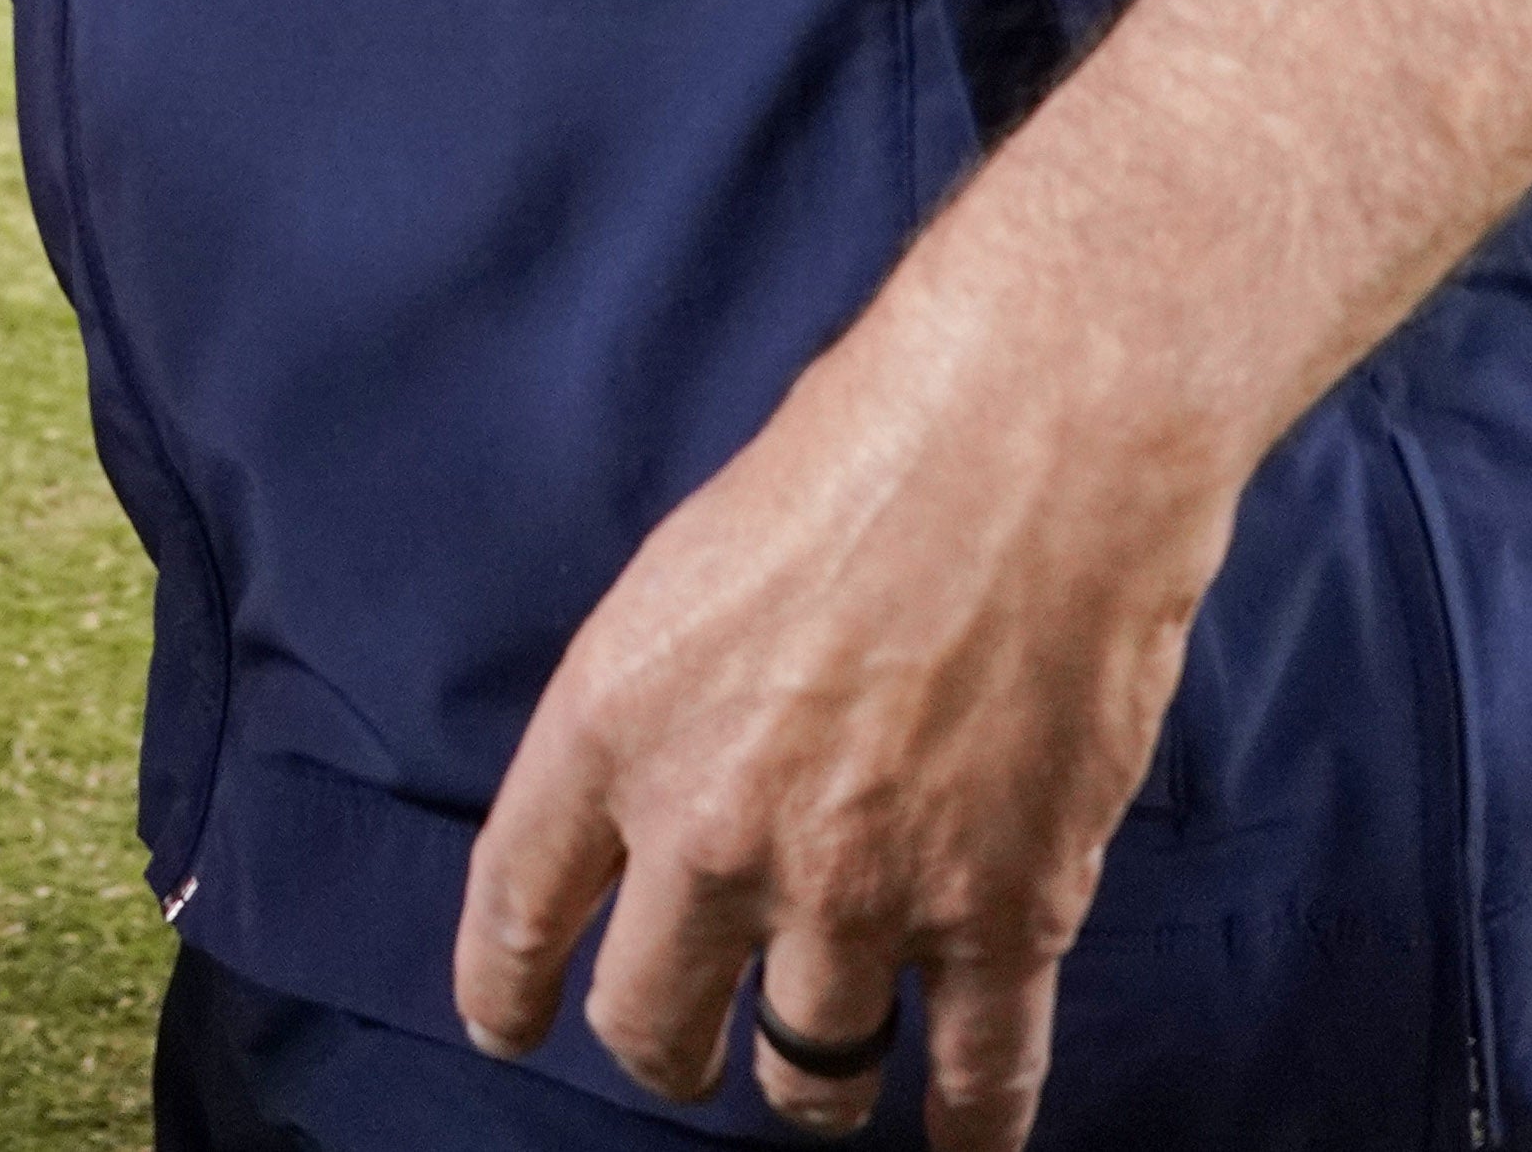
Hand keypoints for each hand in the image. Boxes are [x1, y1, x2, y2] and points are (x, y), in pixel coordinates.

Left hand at [450, 318, 1223, 1146]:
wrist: (1029, 448)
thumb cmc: (855, 461)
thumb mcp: (678, 577)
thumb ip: (651, 711)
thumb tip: (650, 803)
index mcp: (612, 732)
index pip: (516, 910)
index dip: (502, 991)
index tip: (507, 1028)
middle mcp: (715, 834)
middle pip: (652, 1024)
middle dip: (664, 1050)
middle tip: (686, 1048)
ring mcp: (861, 889)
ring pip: (807, 1073)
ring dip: (808, 1085)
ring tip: (818, 1074)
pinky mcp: (1004, 914)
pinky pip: (977, 1077)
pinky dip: (968, 1127)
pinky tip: (959, 1139)